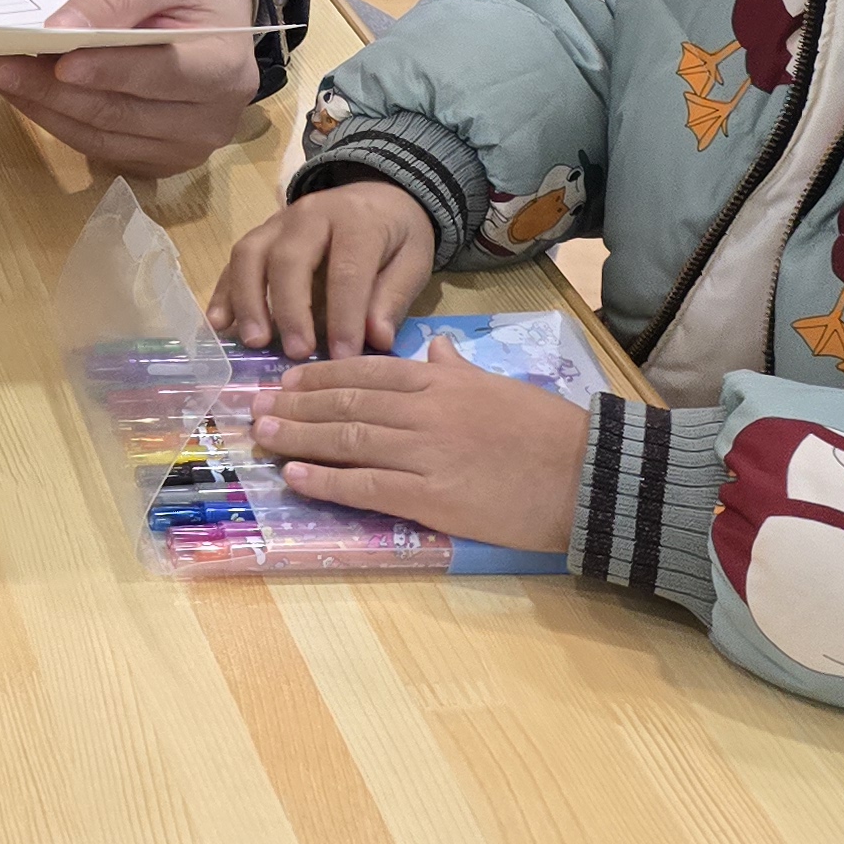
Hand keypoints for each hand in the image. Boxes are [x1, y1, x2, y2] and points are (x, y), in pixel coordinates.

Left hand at [0, 0, 261, 178]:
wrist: (212, 22)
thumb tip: (64, 27)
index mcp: (225, 69)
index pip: (164, 74)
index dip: (110, 71)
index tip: (58, 61)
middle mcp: (211, 122)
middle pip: (121, 112)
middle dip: (52, 89)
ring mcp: (184, 150)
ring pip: (101, 137)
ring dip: (44, 109)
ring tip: (0, 76)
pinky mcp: (156, 163)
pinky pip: (98, 149)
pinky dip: (57, 123)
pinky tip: (26, 95)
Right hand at [210, 180, 436, 361]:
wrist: (378, 192)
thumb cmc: (396, 234)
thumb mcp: (413, 260)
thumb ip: (393, 297)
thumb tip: (376, 339)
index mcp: (357, 220)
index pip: (347, 272)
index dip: (344, 317)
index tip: (343, 357)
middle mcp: (311, 214)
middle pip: (289, 259)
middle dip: (289, 309)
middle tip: (296, 353)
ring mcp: (278, 221)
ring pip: (250, 255)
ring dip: (248, 301)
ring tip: (255, 341)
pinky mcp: (260, 233)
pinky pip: (234, 260)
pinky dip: (224, 292)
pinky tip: (220, 324)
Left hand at [248, 345, 587, 553]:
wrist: (588, 475)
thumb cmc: (546, 431)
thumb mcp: (498, 384)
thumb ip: (457, 367)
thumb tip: (434, 347)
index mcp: (440, 380)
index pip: (366, 371)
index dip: (320, 375)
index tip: (287, 379)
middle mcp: (425, 410)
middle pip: (347, 403)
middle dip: (297, 403)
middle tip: (255, 406)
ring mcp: (425, 453)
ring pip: (348, 440)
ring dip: (300, 437)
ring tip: (264, 435)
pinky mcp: (431, 496)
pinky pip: (367, 486)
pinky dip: (326, 481)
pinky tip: (295, 476)